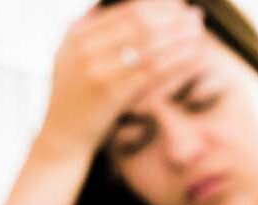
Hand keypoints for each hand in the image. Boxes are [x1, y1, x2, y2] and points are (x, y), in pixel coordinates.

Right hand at [38, 0, 204, 158]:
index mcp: (76, 34)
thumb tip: (105, 5)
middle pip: (140, 24)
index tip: (179, 5)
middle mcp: (84, 48)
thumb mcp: (67, 57)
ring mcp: (97, 71)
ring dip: (178, 37)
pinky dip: (175, 61)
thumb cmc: (72, 99)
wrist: (60, 138)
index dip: (158, 6)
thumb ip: (86, 30)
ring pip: (148, 47)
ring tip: (197, 32)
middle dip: (172, 18)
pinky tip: (193, 56)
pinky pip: (152, 73)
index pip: (126, 10)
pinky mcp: (111, 94)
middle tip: (195, 17)